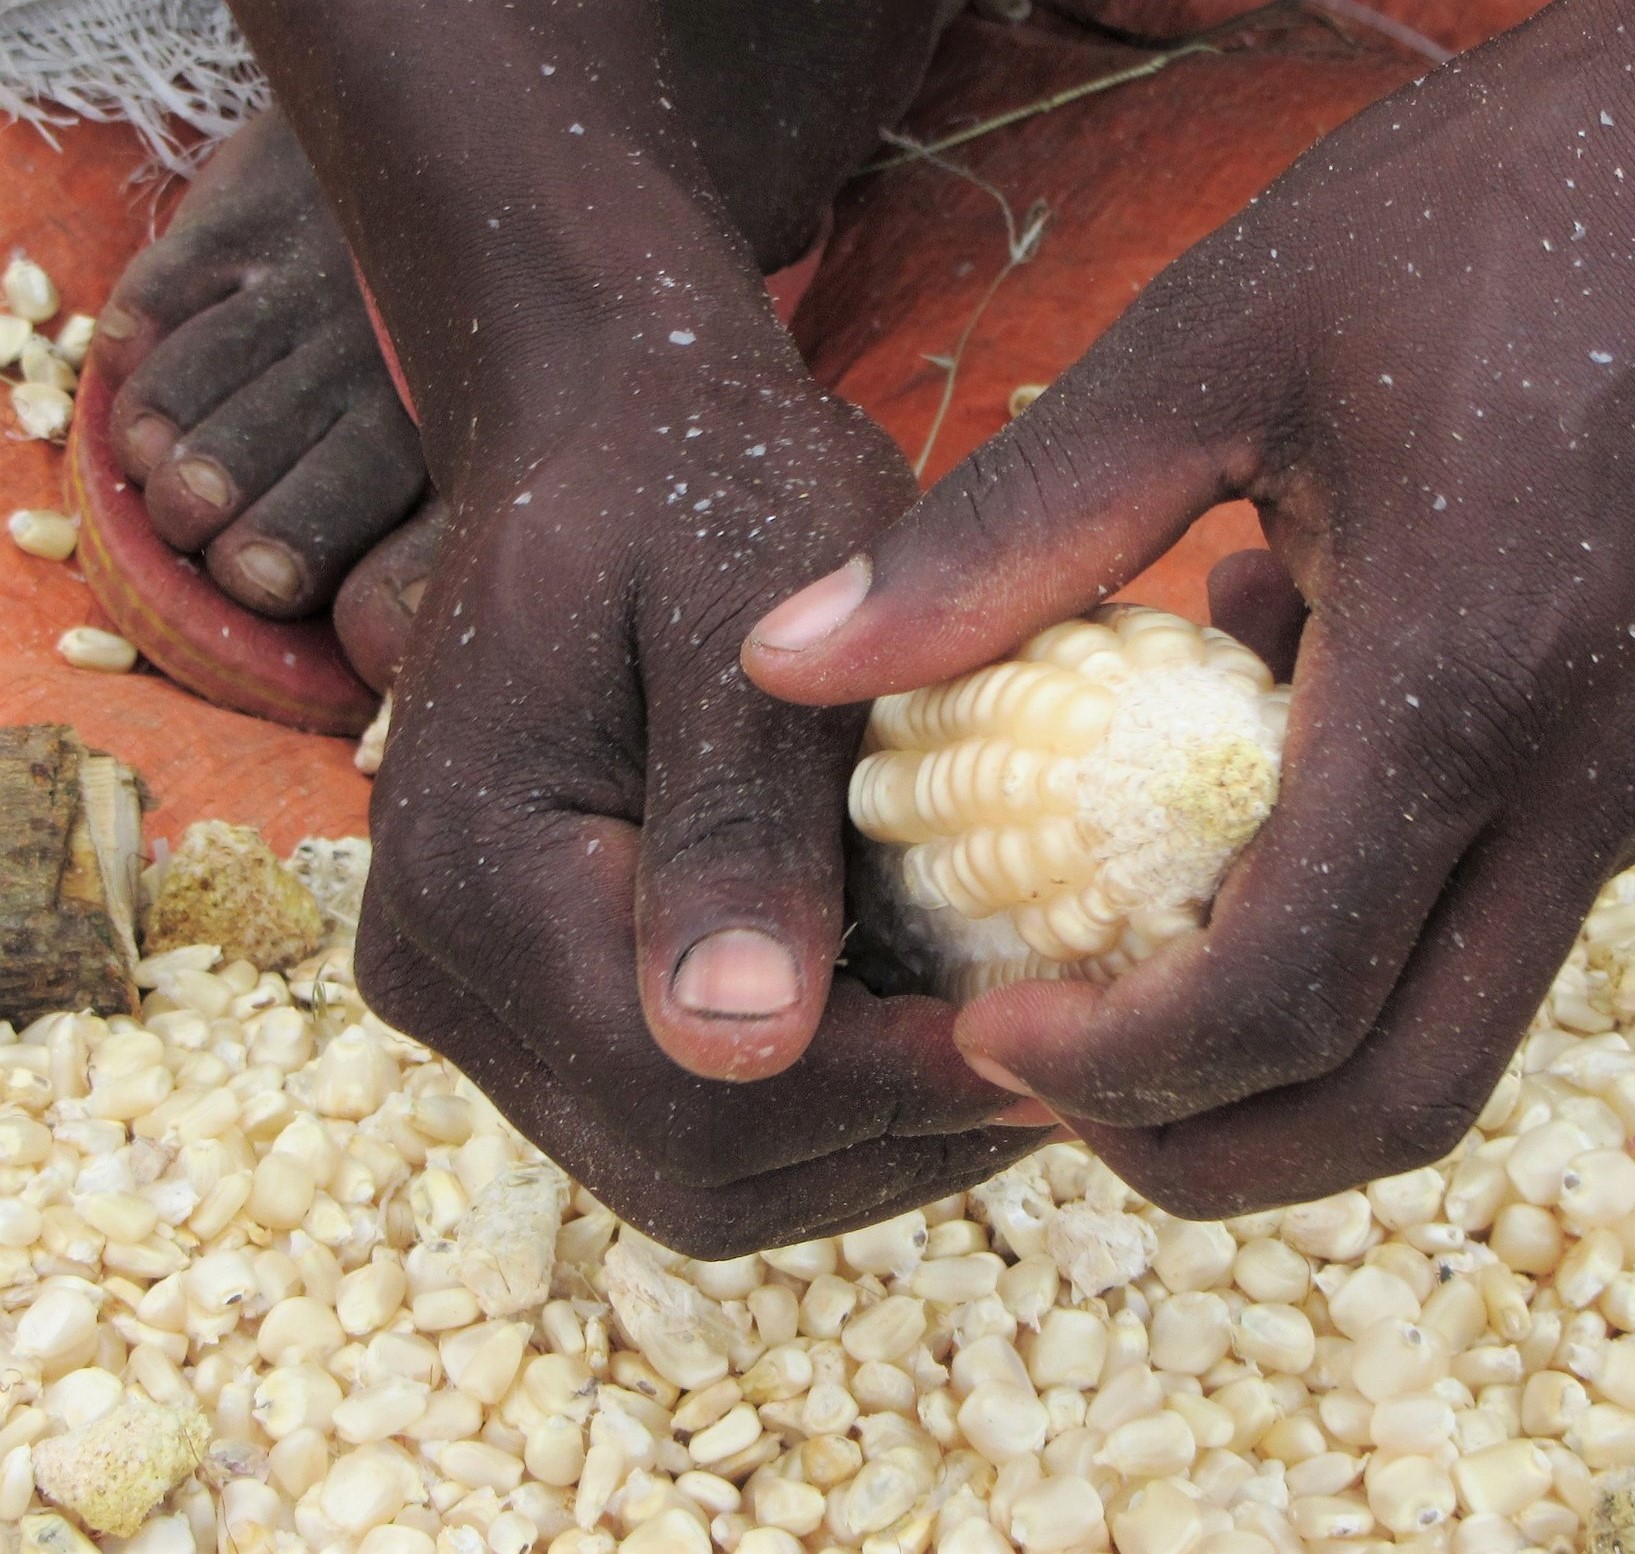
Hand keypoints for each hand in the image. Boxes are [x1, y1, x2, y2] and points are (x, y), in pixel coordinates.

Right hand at [356, 319, 1036, 1256]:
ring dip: (878, 1130)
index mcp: (478, 884)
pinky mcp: (543, 996)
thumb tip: (739, 1039)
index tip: (1061, 1038)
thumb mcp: (734, 622)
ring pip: (704, 1166)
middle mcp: (447, 976)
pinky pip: (697, 1112)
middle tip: (1065, 1049)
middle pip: (697, 1164)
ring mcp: (487, 999)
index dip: (896, 1093)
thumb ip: (737, 825)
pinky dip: (835, 1093)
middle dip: (898, 1132)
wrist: (607, 445)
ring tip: (1019, 1030)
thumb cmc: (689, 491)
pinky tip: (939, 1007)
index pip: (698, 1089)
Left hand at [745, 0, 1634, 1214]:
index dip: (1116, 1070)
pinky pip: (1519, 900)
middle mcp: (1594, 777)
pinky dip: (1380, 897)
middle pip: (1402, 1100)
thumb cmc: (1487, 209)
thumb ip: (1003, 535)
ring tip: (1148, 919)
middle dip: (1210, 1147)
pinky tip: (1299, 742)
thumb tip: (791, 661)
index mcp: (1466, 683)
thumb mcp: (1214, 345)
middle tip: (1061, 1093)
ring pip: (1467, 1021)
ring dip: (1293, 1032)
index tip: (995, 1036)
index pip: (1284, 1002)